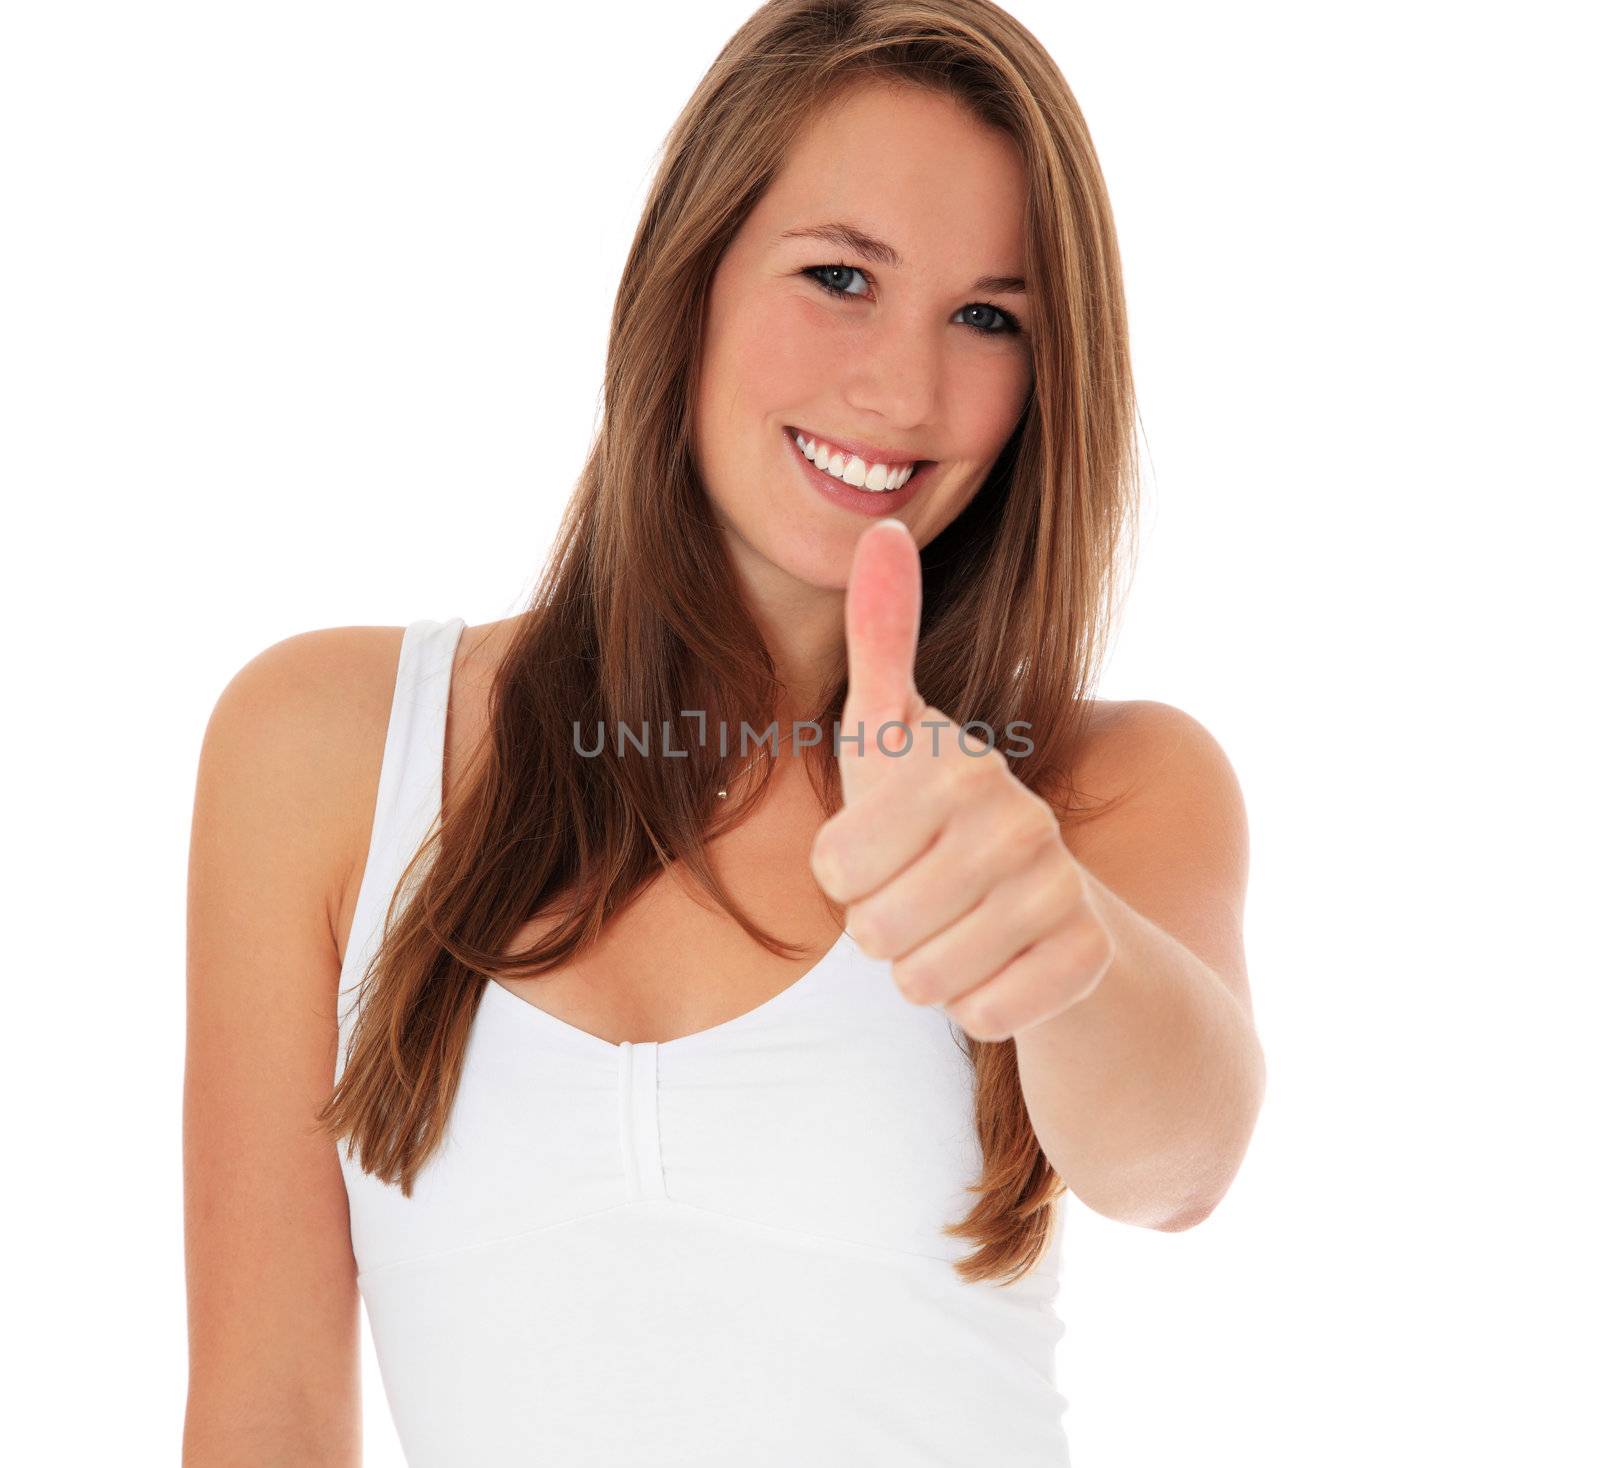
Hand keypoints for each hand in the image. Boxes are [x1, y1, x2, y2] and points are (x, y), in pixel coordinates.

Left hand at [810, 519, 1112, 1041]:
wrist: (1058, 911)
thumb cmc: (944, 822)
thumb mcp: (896, 737)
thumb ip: (879, 639)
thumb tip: (884, 526)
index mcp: (959, 766)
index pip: (834, 870)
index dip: (845, 879)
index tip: (888, 851)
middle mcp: (1019, 819)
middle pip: (873, 932)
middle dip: (884, 931)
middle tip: (926, 898)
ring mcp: (1062, 890)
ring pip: (923, 980)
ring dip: (928, 970)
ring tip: (961, 928)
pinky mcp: (1088, 958)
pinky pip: (980, 1014)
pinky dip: (979, 1005)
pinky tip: (1004, 965)